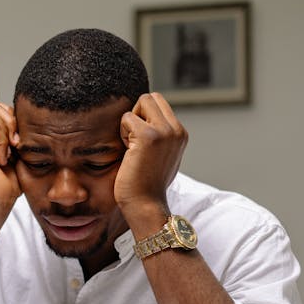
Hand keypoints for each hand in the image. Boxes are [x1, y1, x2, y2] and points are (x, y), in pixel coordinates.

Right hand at [0, 101, 20, 211]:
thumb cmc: (8, 180)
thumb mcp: (13, 147)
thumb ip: (8, 128)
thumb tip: (4, 106)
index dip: (12, 119)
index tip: (18, 142)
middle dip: (12, 124)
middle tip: (15, 147)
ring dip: (7, 136)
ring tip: (6, 155)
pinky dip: (3, 143)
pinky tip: (0, 159)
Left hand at [116, 93, 187, 225]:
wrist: (146, 205)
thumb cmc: (147, 185)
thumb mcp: (161, 156)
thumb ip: (160, 136)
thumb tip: (146, 117)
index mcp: (180, 134)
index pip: (159, 103)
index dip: (144, 116)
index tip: (140, 141)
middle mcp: (176, 130)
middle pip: (150, 98)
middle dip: (137, 114)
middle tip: (134, 141)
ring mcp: (165, 132)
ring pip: (141, 102)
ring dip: (130, 123)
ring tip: (133, 148)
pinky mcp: (149, 136)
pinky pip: (127, 118)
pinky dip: (122, 133)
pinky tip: (129, 153)